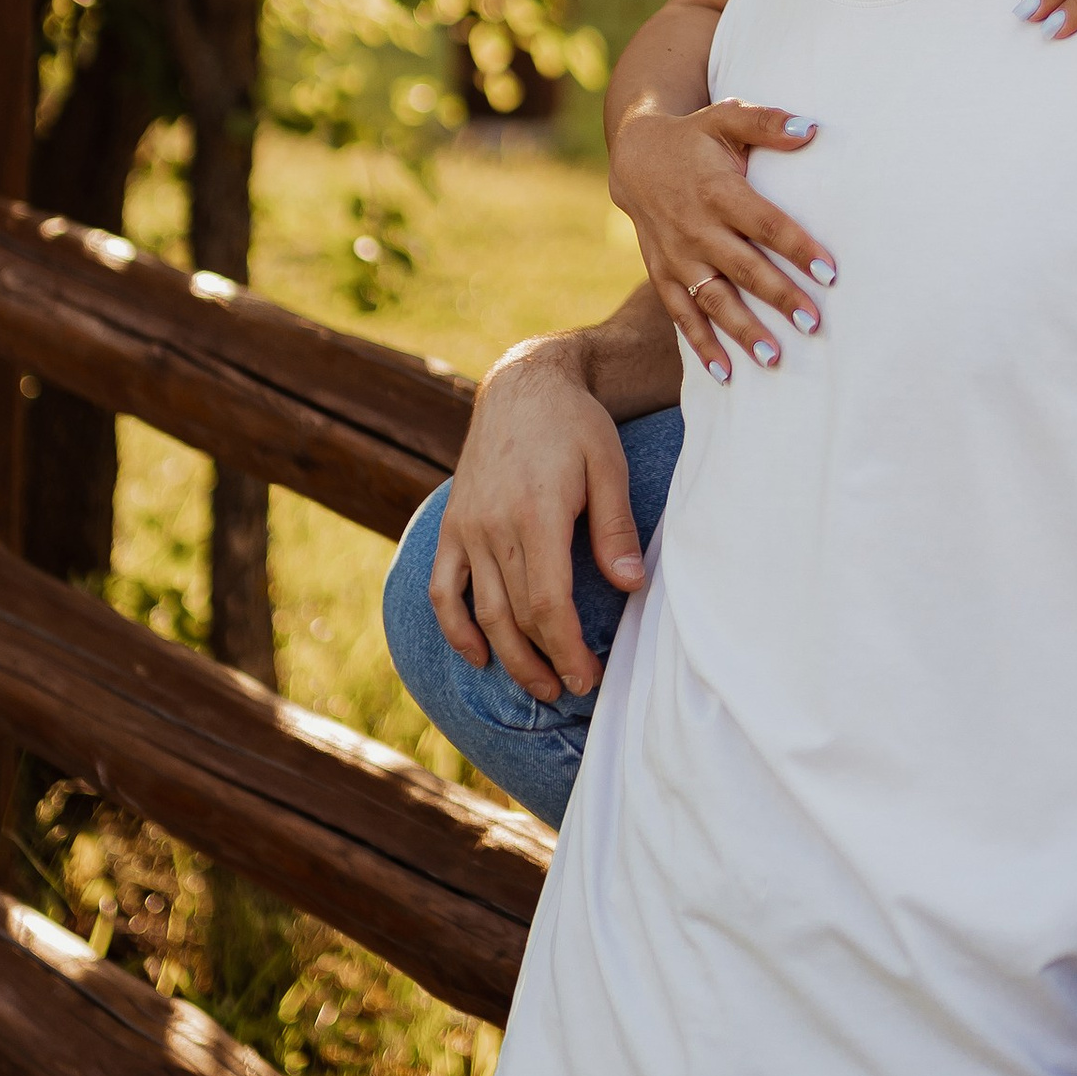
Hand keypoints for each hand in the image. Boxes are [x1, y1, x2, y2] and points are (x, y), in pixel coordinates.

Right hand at [431, 338, 641, 702]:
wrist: (521, 386)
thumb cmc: (574, 425)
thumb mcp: (609, 464)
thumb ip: (616, 527)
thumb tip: (633, 585)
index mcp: (537, 512)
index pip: (549, 603)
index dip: (569, 649)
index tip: (590, 677)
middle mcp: (493, 526)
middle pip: (517, 616)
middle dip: (546, 662)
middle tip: (574, 689)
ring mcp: (467, 528)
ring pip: (482, 611)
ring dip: (508, 657)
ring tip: (540, 685)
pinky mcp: (452, 527)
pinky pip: (443, 589)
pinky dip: (456, 628)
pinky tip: (479, 655)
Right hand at [612, 97, 835, 382]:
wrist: (635, 157)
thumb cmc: (695, 137)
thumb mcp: (726, 117)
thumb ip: (767, 122)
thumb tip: (812, 130)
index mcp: (718, 190)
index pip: (765, 223)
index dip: (797, 247)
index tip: (830, 271)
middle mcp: (696, 228)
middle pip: (744, 268)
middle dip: (779, 297)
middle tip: (814, 324)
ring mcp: (677, 256)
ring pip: (713, 299)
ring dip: (742, 330)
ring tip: (775, 359)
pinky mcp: (662, 274)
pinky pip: (681, 315)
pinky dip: (701, 344)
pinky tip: (725, 373)